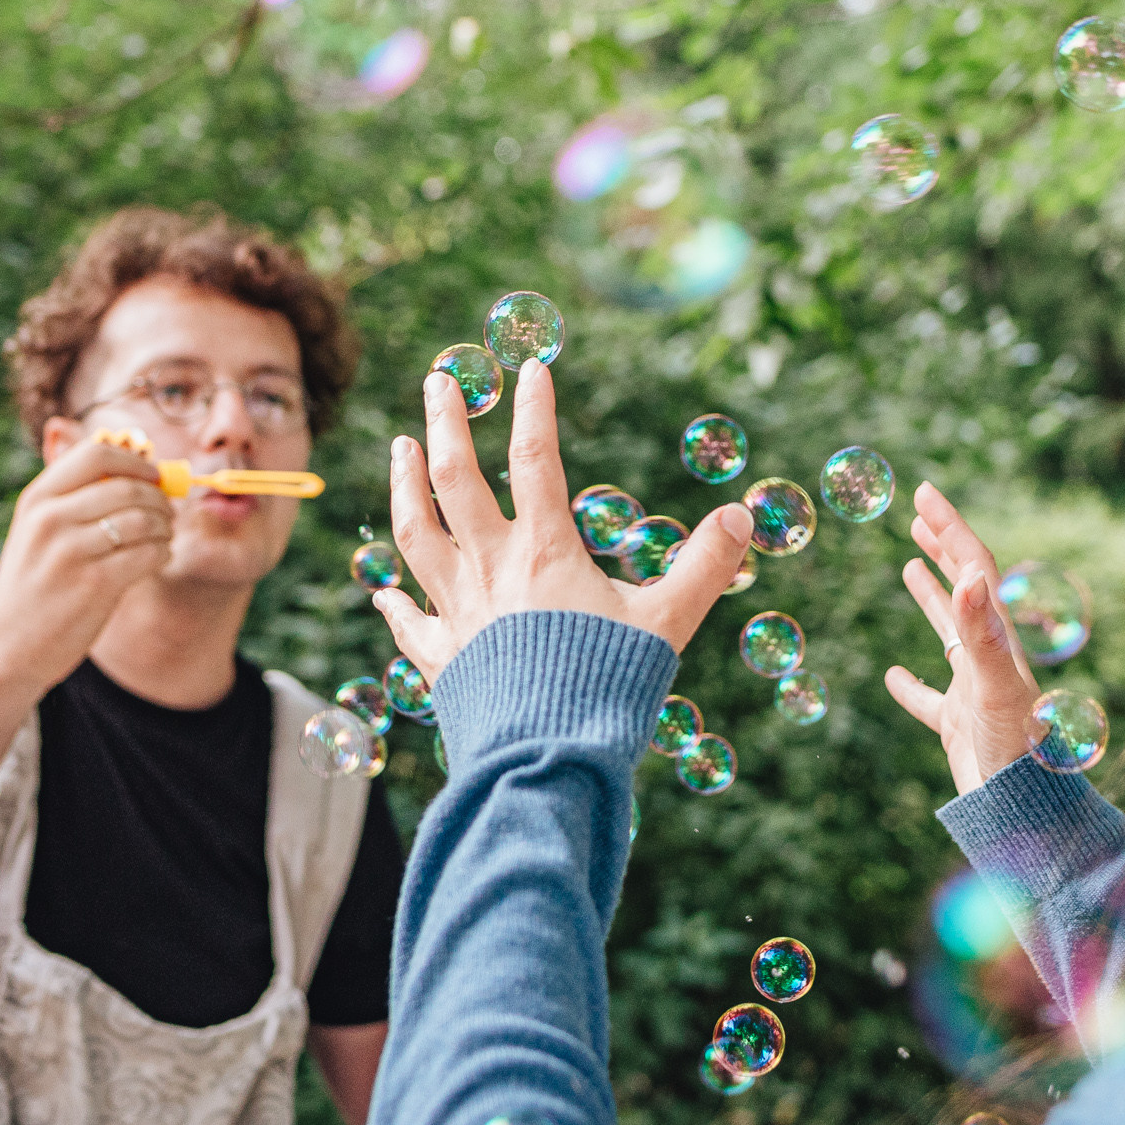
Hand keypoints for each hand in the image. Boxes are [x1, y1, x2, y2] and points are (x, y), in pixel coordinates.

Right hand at [0, 434, 173, 696]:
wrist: (7, 647)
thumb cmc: (34, 585)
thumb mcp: (37, 532)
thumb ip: (76, 500)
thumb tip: (141, 470)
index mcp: (37, 499)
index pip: (96, 453)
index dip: (136, 462)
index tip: (153, 477)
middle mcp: (50, 519)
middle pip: (128, 487)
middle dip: (158, 499)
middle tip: (167, 513)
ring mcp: (71, 551)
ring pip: (144, 520)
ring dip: (164, 527)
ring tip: (162, 537)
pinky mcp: (95, 583)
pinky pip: (148, 553)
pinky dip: (161, 553)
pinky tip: (156, 558)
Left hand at [372, 359, 753, 676]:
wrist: (545, 756)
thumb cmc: (608, 688)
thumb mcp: (668, 622)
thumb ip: (704, 567)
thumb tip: (743, 518)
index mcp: (545, 551)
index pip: (537, 459)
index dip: (535, 408)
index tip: (531, 369)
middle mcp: (490, 569)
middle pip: (455, 477)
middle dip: (445, 421)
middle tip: (439, 380)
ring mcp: (456, 610)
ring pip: (416, 531)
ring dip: (404, 484)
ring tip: (398, 447)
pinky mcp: (439, 657)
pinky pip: (407, 620)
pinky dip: (393, 602)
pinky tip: (381, 591)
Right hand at [883, 482, 1041, 795]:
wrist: (1026, 814)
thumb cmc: (1016, 751)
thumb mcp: (995, 685)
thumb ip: (981, 632)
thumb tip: (971, 573)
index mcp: (999, 639)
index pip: (974, 567)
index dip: (950, 527)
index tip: (924, 492)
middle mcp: (988, 657)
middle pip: (965, 588)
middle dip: (943, 546)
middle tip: (919, 513)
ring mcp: (974, 690)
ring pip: (949, 634)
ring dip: (931, 596)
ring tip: (910, 566)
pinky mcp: (960, 726)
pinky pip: (930, 700)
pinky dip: (910, 685)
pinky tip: (894, 676)